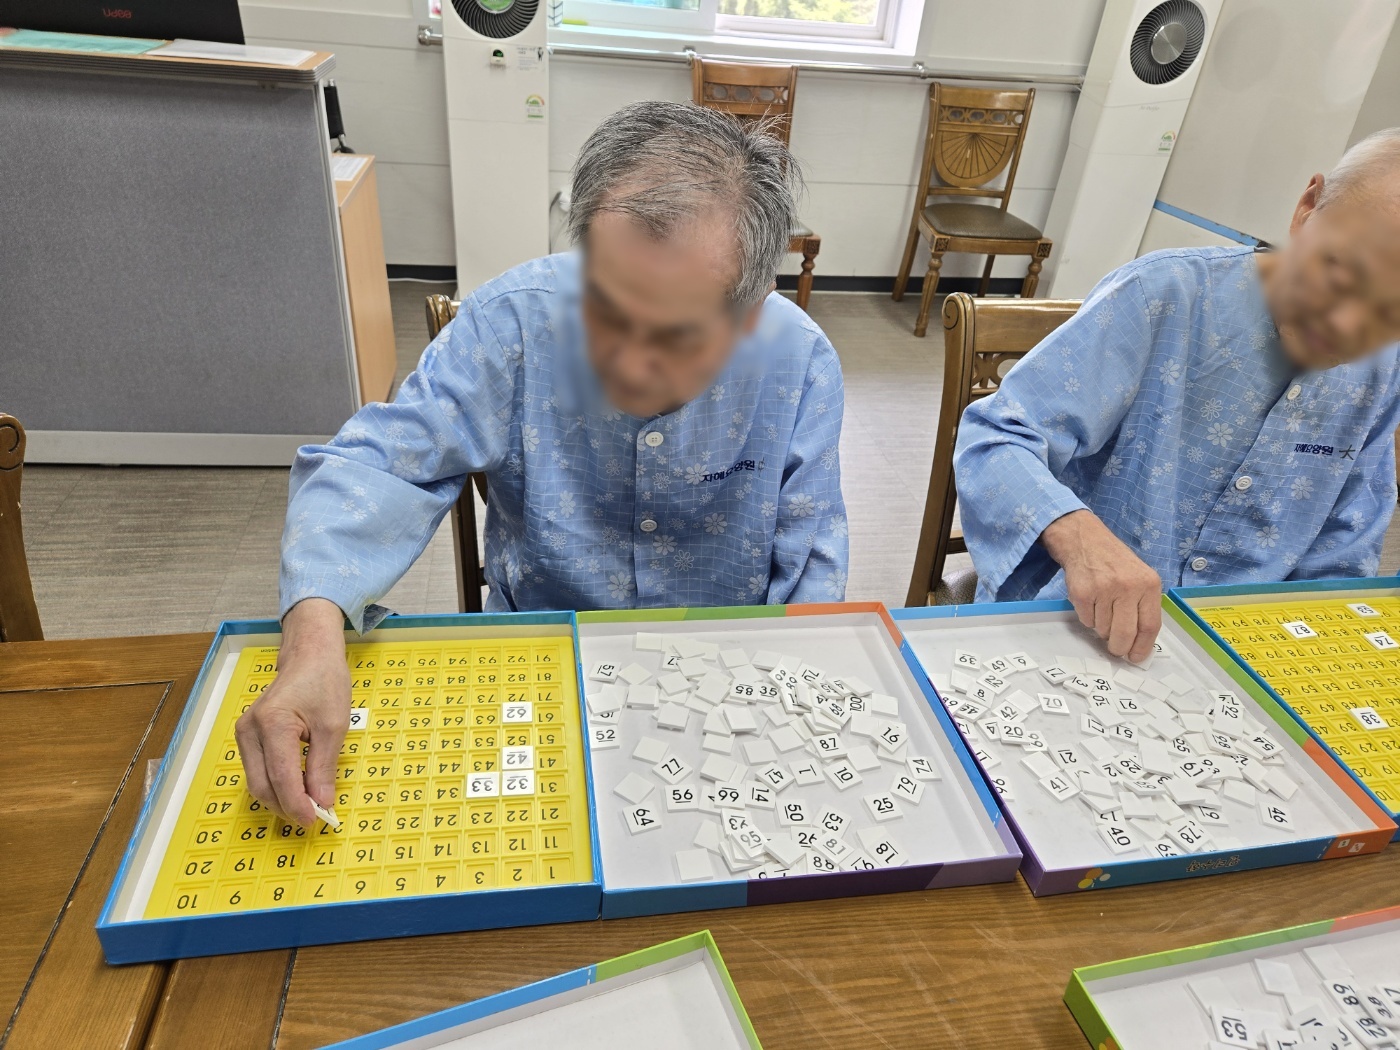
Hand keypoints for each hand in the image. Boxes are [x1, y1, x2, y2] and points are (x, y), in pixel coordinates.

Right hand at [234, 598, 350, 825]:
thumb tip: (321, 803)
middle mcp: (250, 730)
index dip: (298, 805)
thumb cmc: (324, 682)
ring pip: (256, 782)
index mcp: (273, 724)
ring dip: (280, 799)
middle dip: (286, 807)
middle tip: (314, 818)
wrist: (309, 655)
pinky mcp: (247, 736)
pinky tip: (296, 788)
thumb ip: (324, 768)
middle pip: (262, 786)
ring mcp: (244, 732)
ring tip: (308, 805)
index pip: (281, 778)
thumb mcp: (334, 726)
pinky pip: (257, 770)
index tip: (316, 820)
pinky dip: (275, 784)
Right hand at [1041, 510, 1161, 662]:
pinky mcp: (1082, 593)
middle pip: (1126, 633)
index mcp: (1149, 584)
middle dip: (1119, 648)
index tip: (1136, 657)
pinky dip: (1087, 618)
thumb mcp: (1139, 577)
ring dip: (1101, 628)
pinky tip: (1090, 602)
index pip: (1149, 626)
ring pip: (1103, 629)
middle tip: (1116, 650)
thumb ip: (1143, 605)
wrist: (1085, 540)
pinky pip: (1086, 620)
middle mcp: (1128, 587)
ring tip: (1102, 609)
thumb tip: (1138, 641)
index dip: (1142, 647)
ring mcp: (1104, 589)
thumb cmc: (1114, 562)